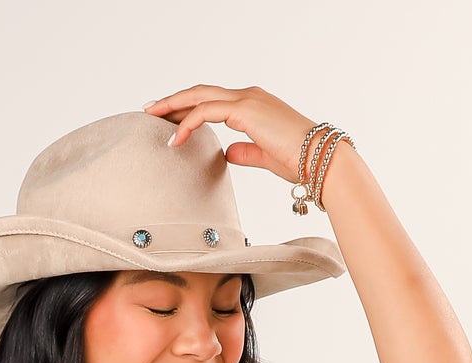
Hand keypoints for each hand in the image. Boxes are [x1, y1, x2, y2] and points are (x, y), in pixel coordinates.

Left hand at [142, 84, 319, 188]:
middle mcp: (248, 97)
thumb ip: (246, 151)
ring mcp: (247, 100)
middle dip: (174, 101)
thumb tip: (228, 152)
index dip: (187, 108)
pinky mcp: (246, 110)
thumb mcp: (265, 156)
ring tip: (153, 118)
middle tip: (150, 110)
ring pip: (200, 97)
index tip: (167, 118)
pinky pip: (207, 112)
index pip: (212, 100)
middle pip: (201, 93)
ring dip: (173, 106)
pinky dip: (187, 123)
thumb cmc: (300, 161)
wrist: (321, 160)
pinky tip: (174, 138)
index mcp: (253, 105)